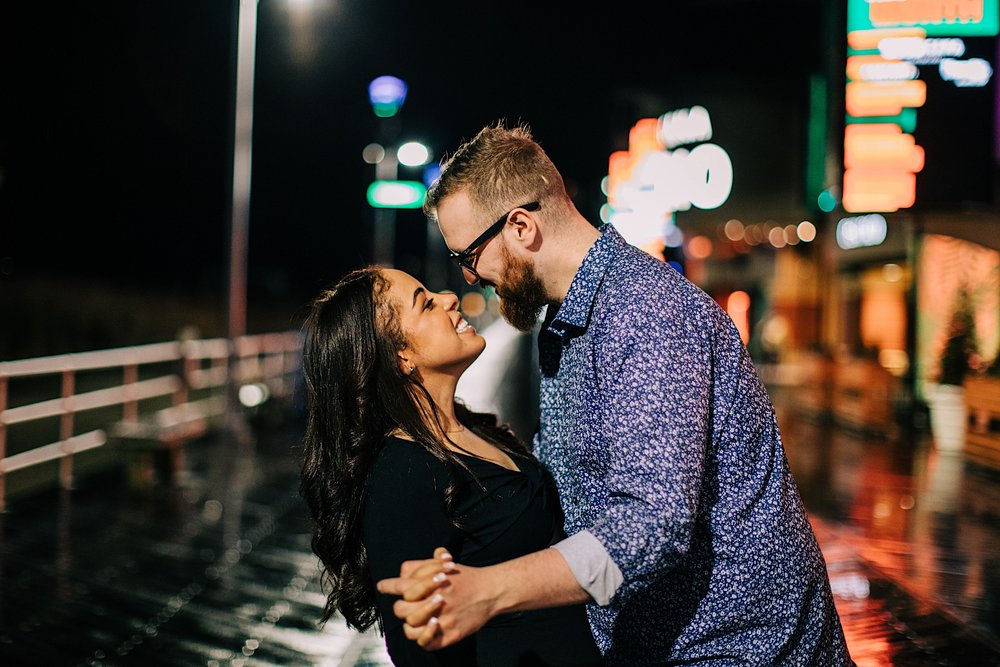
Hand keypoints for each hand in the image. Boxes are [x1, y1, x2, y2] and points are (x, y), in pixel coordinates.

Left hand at [379, 550, 499, 649]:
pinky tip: (430, 628)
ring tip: (417, 619)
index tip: (383, 587)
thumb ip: (422, 565)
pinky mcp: (450, 634)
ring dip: (411, 624)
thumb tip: (404, 570)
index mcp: (428, 582)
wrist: (490, 590)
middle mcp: (432, 601)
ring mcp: (441, 619)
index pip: (400, 585)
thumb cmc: (465, 577)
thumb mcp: (444, 563)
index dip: (388, 586)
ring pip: (410, 629)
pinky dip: (424, 638)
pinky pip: (427, 643)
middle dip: (402, 607)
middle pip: (401, 609)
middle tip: (408, 605)